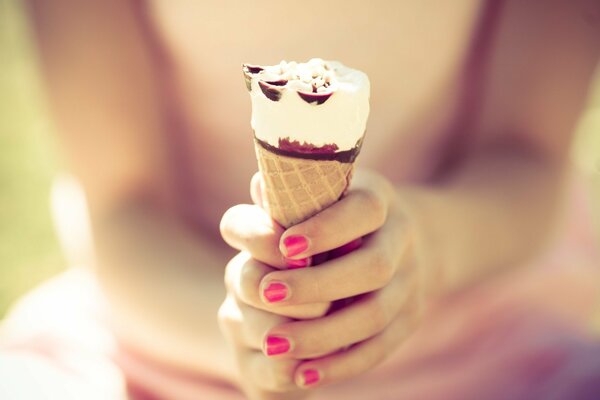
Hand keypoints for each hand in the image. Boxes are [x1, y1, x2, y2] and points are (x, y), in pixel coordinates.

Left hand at [219, 168, 424, 395]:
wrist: (402, 239)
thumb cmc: (341, 212)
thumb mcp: (324, 191)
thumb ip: (291, 194)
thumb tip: (260, 190)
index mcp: (380, 200)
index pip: (364, 210)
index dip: (327, 228)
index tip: (284, 245)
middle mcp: (403, 240)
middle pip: (373, 268)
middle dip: (317, 284)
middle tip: (266, 293)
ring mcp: (411, 283)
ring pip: (375, 315)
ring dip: (322, 334)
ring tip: (273, 344)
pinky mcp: (409, 319)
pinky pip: (379, 348)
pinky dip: (340, 364)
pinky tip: (303, 374)